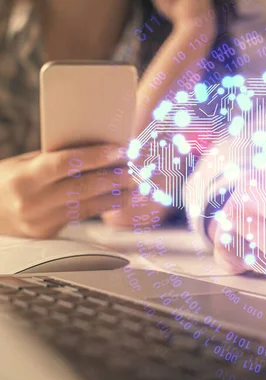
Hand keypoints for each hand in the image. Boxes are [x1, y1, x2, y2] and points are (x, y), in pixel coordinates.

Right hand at [0, 145, 134, 237]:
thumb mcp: (25, 164)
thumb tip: (97, 145)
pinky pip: (82, 216)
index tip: (119, 150)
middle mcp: (32, 202)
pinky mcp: (49, 234)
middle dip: (113, 177)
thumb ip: (55, 158)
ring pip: (87, 206)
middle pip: (82, 188)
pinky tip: (121, 197)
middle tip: (137, 168)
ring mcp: (40, 222)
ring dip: (116, 194)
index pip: (64, 164)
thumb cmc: (10, 180)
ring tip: (136, 183)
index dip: (94, 156)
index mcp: (23, 178)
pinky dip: (104, 205)